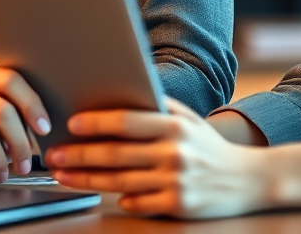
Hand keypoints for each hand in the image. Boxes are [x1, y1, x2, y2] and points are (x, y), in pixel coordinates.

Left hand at [45, 98, 270, 217]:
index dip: (96, 122)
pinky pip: (137, 203)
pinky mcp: (177, 205)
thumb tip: (122, 95)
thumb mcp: (189, 119)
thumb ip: (160, 106)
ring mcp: (175, 180)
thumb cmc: (210, 146)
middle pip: (115, 153)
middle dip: (79, 154)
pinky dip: (120, 199)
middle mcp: (174, 151)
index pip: (127, 121)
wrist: (248, 179)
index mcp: (174, 125)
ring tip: (63, 175)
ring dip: (86, 179)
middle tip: (52, 154)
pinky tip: (104, 193)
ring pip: (119, 181)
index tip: (71, 124)